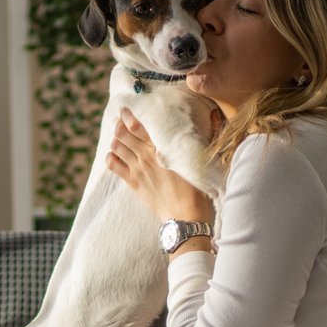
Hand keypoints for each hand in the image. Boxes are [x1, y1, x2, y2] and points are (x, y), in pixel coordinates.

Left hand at [105, 108, 213, 224]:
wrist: (185, 216)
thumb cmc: (196, 188)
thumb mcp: (200, 160)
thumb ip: (206, 136)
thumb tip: (215, 115)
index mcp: (161, 149)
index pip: (137, 127)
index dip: (127, 117)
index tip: (125, 111)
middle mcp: (146, 157)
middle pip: (122, 134)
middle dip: (118, 126)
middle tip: (120, 122)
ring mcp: (137, 170)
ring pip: (116, 147)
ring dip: (115, 140)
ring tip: (119, 138)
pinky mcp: (133, 183)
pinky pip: (113, 166)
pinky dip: (111, 157)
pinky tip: (115, 155)